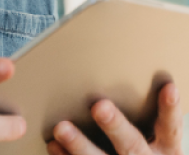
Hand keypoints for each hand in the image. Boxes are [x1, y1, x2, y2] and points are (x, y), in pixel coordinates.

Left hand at [48, 83, 183, 154]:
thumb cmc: (141, 149)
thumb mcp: (154, 138)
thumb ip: (143, 116)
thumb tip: (120, 77)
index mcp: (166, 148)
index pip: (170, 127)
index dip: (169, 109)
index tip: (168, 88)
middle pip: (132, 144)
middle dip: (115, 126)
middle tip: (99, 106)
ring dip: (80, 144)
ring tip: (61, 128)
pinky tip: (54, 145)